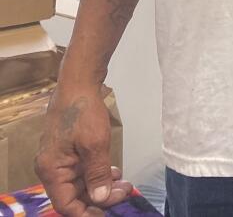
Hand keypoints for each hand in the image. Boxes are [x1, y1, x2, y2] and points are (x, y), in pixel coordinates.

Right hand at [36, 84, 131, 216]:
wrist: (78, 84)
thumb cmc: (83, 112)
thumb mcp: (95, 145)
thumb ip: (97, 174)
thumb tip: (100, 199)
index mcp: (52, 170)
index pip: (66, 204)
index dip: (87, 212)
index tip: (109, 212)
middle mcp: (52, 168)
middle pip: (74, 195)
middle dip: (100, 197)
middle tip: (125, 193)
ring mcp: (60, 159)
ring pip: (80, 183)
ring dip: (101, 185)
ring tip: (124, 183)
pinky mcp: (69, 150)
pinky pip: (82, 170)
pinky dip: (98, 173)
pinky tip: (115, 172)